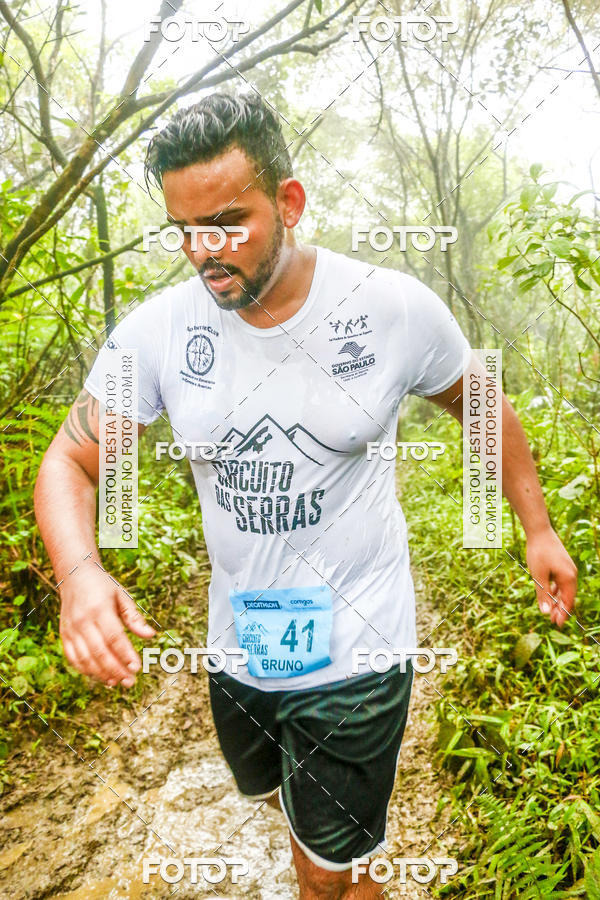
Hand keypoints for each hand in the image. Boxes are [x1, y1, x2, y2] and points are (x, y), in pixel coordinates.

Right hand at [59, 562, 155, 687]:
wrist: (75, 575)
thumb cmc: (104, 586)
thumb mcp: (122, 595)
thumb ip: (134, 617)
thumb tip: (151, 635)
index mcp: (99, 608)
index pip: (114, 637)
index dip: (125, 654)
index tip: (137, 667)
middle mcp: (82, 620)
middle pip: (99, 652)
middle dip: (116, 669)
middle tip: (130, 682)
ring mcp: (70, 629)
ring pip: (85, 659)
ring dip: (101, 674)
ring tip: (117, 683)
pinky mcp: (64, 635)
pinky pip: (73, 658)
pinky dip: (86, 670)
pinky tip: (101, 676)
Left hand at [526, 527, 577, 626]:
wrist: (539, 531)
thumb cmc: (538, 553)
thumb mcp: (538, 576)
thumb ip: (543, 594)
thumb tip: (546, 612)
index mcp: (568, 578)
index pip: (568, 601)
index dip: (562, 614)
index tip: (556, 624)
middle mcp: (572, 574)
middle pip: (568, 596)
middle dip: (560, 609)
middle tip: (552, 620)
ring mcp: (568, 569)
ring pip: (565, 589)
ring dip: (558, 600)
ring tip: (551, 610)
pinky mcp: (563, 564)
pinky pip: (562, 581)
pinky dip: (556, 589)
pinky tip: (550, 594)